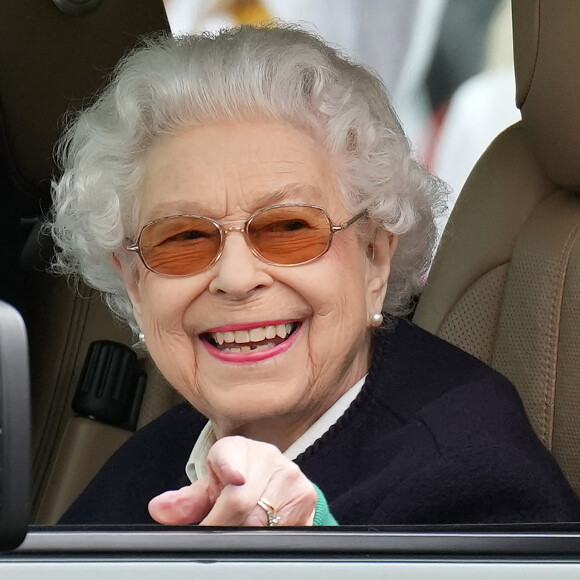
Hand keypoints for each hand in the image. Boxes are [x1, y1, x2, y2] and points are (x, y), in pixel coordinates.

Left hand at [148, 435, 317, 525]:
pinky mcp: (307, 499)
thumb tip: (160, 509)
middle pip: (242, 503)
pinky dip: (268, 538)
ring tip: (237, 530)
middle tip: (211, 536)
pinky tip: (261, 532)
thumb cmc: (235, 479)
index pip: (231, 457)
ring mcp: (291, 477)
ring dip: (246, 535)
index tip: (235, 479)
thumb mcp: (210, 486)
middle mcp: (268, 457)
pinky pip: (284, 530)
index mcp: (237, 448)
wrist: (272, 476)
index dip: (232, 467)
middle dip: (222, 527)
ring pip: (263, 521)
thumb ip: (186, 501)